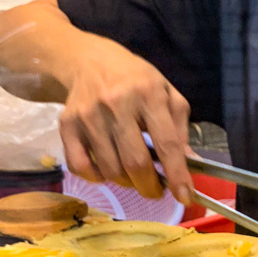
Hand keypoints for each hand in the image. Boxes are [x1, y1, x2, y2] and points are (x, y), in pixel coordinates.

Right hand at [58, 38, 194, 202]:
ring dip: (126, 182)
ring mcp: (88, 115)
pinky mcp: (67, 125)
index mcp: (148, 94)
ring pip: (110, 170)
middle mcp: (117, 104)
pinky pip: (81, 167)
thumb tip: (190, 164)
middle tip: (156, 190)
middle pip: (135, 163)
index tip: (185, 196)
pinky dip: (97, 178)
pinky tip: (107, 169)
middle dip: (150, 186)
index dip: (177, 175)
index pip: (167, 144)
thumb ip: (180, 128)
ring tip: (133, 174)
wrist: (89, 60)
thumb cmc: (136, 80)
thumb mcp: (167, 94)